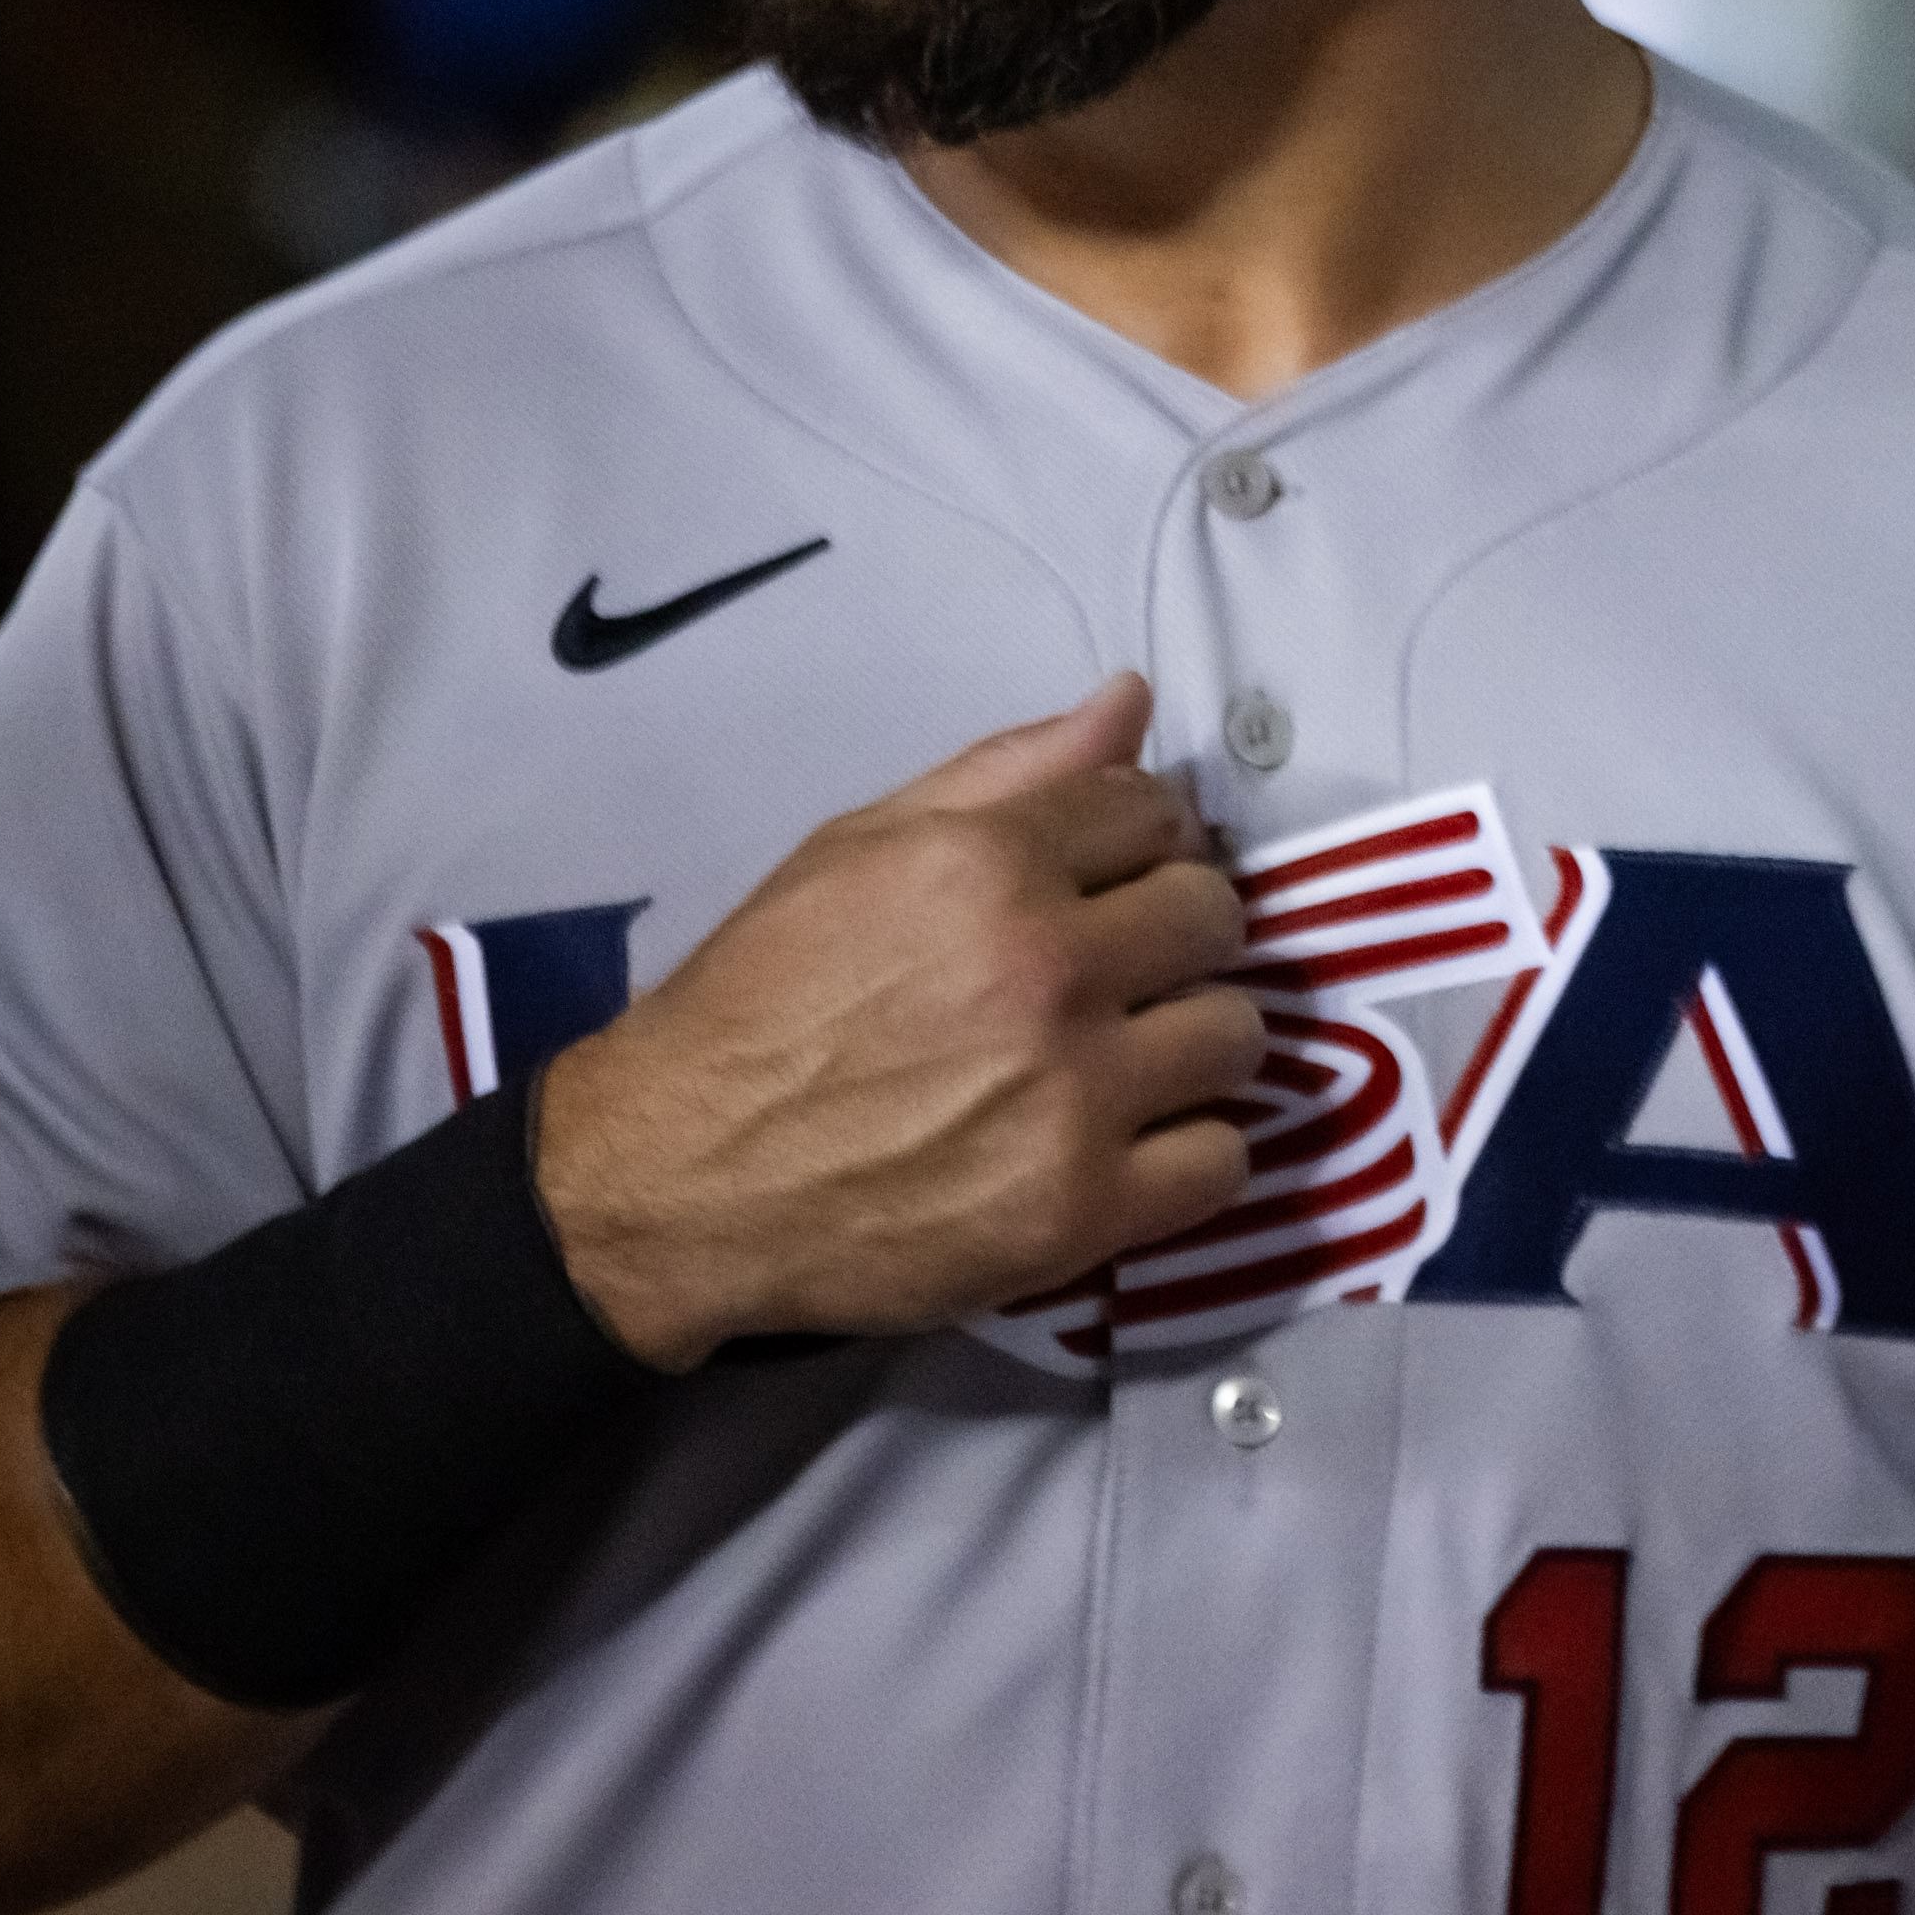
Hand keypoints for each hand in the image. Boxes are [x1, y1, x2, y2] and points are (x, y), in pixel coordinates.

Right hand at [534, 676, 1264, 1369]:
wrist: (678, 1177)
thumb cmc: (761, 1001)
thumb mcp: (858, 850)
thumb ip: (1005, 771)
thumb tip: (1128, 703)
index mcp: (989, 865)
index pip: (1155, 810)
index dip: (1142, 841)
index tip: (1115, 881)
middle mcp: (1047, 969)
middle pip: (1214, 917)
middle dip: (1177, 934)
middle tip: (1123, 972)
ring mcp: (1072, 1096)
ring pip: (1236, 1037)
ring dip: (1191, 1043)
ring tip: (1125, 1060)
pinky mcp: (1080, 1212)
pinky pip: (1221, 1164)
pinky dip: (1188, 1155)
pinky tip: (1130, 1143)